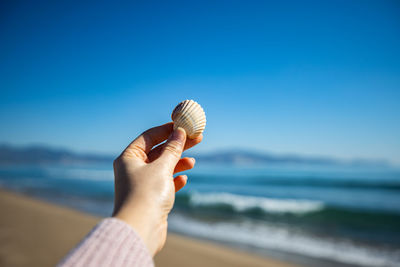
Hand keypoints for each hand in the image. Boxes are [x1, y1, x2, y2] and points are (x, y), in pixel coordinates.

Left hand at [112, 122, 201, 255]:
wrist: (140, 230)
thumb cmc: (147, 195)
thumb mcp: (162, 167)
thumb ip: (172, 149)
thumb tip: (180, 132)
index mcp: (129, 158)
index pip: (149, 137)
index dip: (167, 130)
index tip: (184, 125)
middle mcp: (133, 169)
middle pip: (158, 151)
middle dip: (177, 146)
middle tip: (197, 139)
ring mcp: (142, 185)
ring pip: (163, 168)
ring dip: (178, 163)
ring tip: (193, 162)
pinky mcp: (150, 198)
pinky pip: (164, 184)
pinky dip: (174, 180)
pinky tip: (184, 179)